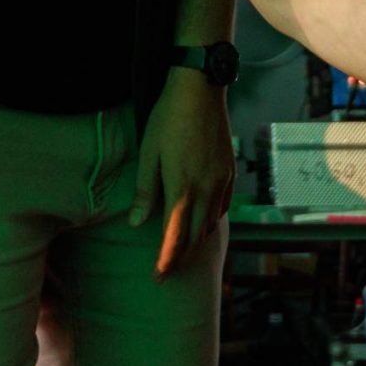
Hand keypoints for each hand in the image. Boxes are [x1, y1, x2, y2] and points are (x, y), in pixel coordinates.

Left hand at [131, 68, 234, 277]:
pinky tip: (204, 223)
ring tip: (184, 252)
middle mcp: (206, 189)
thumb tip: (137, 224)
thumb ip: (145, 191)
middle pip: (196, 237)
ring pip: (211, 224)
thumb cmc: (168, 117)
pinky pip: (222, 206)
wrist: (200, 89)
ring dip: (197, 242)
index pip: (175, 237)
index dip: (167, 260)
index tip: (159, 276)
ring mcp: (221, 180)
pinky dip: (212, 222)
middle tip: (169, 272)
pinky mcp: (228, 171)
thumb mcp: (148, 152)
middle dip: (182, 259)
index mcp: (182, 187)